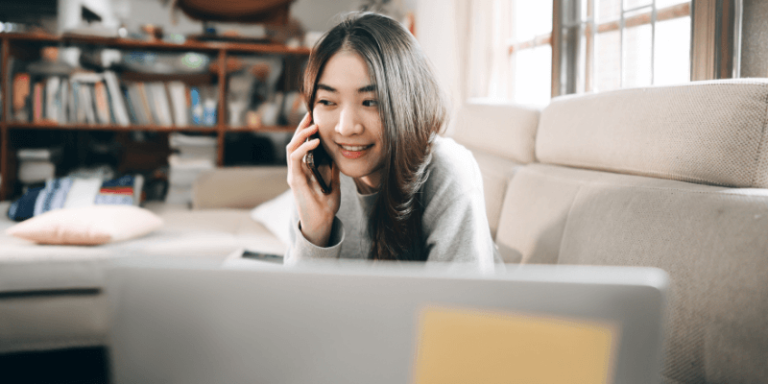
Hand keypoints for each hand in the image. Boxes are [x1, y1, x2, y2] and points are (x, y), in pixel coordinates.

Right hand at [286, 113, 340, 246]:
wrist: (322, 222)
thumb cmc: (326, 205)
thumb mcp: (334, 182)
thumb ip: (333, 169)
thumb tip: (338, 155)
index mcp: (304, 168)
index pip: (302, 144)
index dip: (307, 131)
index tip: (315, 118)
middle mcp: (296, 169)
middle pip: (294, 142)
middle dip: (302, 127)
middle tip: (311, 114)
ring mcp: (294, 174)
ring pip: (291, 147)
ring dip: (301, 134)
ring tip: (313, 126)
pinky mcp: (294, 180)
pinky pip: (295, 159)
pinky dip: (303, 147)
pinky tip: (315, 141)